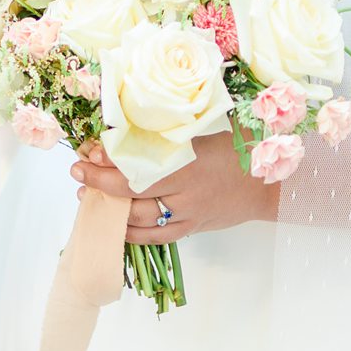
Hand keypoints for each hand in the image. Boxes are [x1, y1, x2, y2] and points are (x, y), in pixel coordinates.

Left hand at [72, 131, 279, 244]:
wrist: (272, 183)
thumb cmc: (243, 146)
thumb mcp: (210, 127)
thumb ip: (175, 125)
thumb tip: (137, 113)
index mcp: (189, 163)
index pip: (137, 167)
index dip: (108, 163)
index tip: (87, 152)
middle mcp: (186, 192)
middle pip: (133, 194)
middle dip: (99, 184)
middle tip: (78, 172)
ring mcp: (189, 214)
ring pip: (141, 220)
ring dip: (111, 210)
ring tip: (87, 198)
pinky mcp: (193, 228)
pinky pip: (157, 237)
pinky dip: (133, 234)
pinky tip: (115, 226)